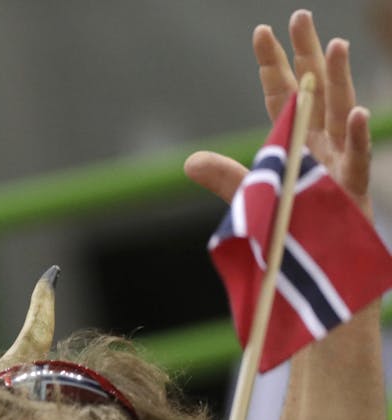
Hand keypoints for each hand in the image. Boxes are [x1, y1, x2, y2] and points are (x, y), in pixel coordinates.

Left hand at [184, 10, 372, 215]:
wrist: (315, 268)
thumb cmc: (289, 230)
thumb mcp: (254, 199)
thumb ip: (226, 178)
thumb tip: (189, 161)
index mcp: (293, 142)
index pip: (280, 96)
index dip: (272, 64)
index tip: (261, 31)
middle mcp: (319, 144)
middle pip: (314, 91)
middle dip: (307, 54)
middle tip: (299, 15)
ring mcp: (338, 163)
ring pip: (341, 112)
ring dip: (340, 80)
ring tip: (336, 44)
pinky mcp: (351, 191)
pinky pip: (356, 160)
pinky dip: (356, 137)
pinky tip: (356, 113)